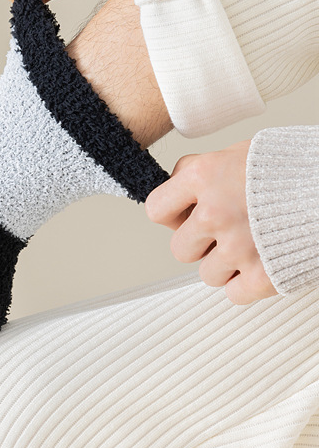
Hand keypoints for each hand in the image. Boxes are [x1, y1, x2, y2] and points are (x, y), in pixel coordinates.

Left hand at [145, 141, 276, 304]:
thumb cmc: (289, 168)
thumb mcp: (238, 152)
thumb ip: (202, 172)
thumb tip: (176, 195)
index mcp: (205, 177)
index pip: (156, 209)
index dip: (172, 215)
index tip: (185, 216)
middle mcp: (215, 212)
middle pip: (180, 249)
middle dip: (200, 243)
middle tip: (227, 231)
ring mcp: (239, 246)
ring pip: (207, 274)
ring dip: (225, 264)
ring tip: (252, 243)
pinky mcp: (264, 275)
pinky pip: (233, 294)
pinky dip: (247, 284)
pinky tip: (262, 262)